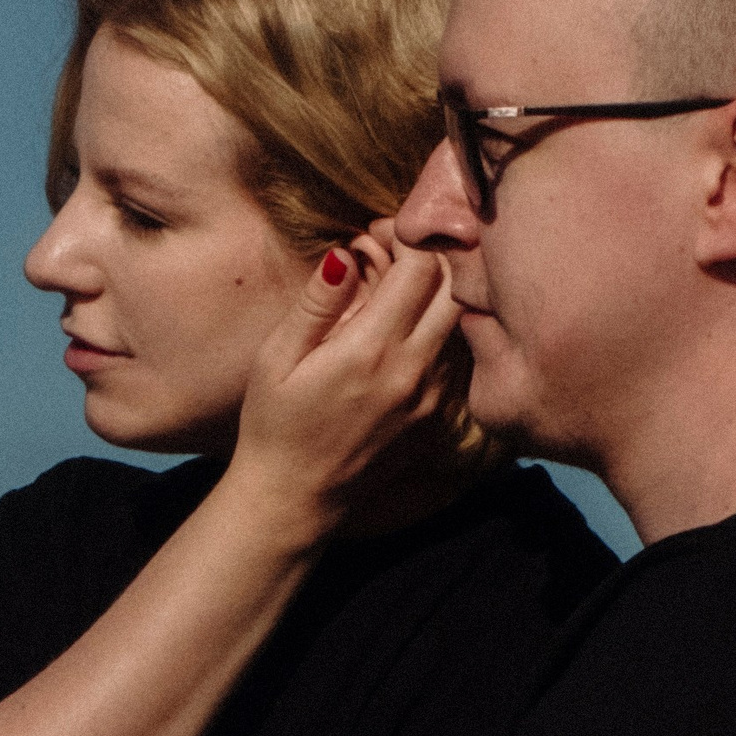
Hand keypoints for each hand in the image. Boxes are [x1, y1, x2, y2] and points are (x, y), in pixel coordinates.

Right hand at [227, 231, 467, 537]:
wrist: (294, 498)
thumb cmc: (274, 425)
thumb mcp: (277, 358)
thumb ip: (317, 304)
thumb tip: (345, 255)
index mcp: (371, 350)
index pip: (420, 268)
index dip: (402, 237)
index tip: (373, 238)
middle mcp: (413, 371)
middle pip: (454, 288)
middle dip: (430, 257)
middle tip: (393, 256)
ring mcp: (431, 398)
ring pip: (461, 321)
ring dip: (437, 294)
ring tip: (396, 291)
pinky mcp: (436, 419)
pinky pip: (455, 358)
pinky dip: (438, 330)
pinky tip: (403, 333)